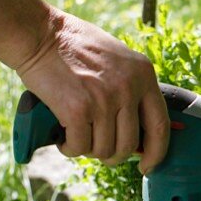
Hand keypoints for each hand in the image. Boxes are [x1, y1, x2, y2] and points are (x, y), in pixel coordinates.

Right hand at [15, 9, 169, 171]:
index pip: (160, 126)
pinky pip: (80, 147)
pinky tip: (63, 137)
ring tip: (76, 134)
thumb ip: (132, 88)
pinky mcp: (78, 110)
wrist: (39, 34)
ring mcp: (104, 100)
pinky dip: (70, 148)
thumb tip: (140, 132)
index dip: (156, 153)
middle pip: (128, 145)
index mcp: (143, 74)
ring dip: (88, 149)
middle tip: (97, 148)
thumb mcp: (118, 59)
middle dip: (112, 155)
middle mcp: (128, 88)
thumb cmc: (74, 46)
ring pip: (103, 149)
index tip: (147, 166)